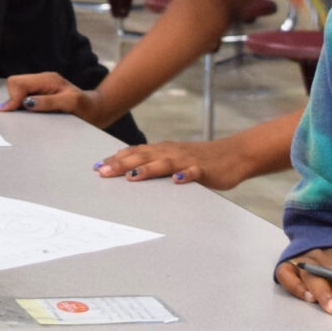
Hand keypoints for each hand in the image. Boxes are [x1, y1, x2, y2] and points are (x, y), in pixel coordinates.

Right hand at [1, 71, 106, 127]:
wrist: (97, 110)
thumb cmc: (87, 108)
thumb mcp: (70, 104)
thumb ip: (48, 102)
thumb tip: (26, 103)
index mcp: (48, 79)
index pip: (18, 83)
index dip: (13, 98)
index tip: (15, 112)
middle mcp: (42, 80)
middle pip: (14, 84)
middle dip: (14, 100)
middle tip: (23, 115)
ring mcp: (41, 86)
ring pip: (16, 90)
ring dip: (18, 103)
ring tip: (30, 114)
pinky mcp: (41, 94)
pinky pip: (23, 96)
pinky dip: (22, 105)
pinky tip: (32, 113)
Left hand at [96, 139, 246, 186]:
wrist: (234, 154)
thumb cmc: (200, 159)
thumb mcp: (173, 158)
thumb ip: (154, 162)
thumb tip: (128, 169)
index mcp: (163, 150)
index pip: (134, 153)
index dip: (115, 159)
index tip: (97, 167)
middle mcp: (171, 152)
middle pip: (143, 157)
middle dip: (122, 165)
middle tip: (103, 172)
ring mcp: (188, 160)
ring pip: (164, 163)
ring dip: (148, 170)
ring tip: (132, 177)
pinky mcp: (204, 170)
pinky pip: (194, 172)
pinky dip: (186, 175)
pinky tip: (177, 180)